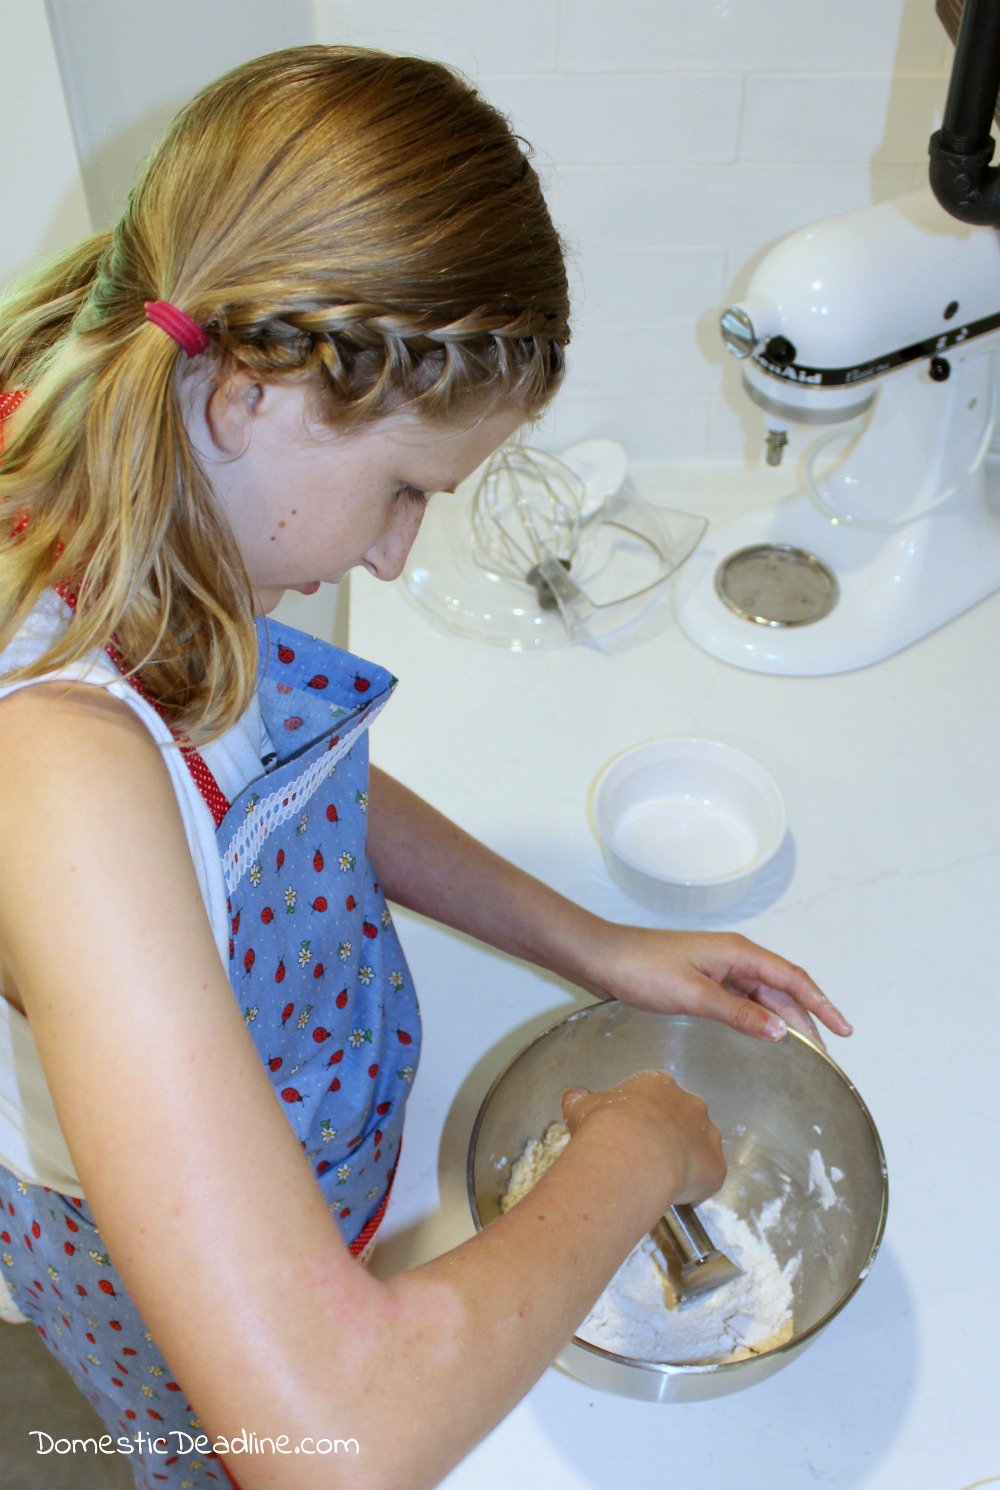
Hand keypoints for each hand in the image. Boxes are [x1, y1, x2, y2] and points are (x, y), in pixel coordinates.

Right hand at [561, 1070, 725, 1209]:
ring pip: (699, 1147)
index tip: (629, 1134)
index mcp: (658, 1084)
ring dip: (685, 1161)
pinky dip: (694, 1189)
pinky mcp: (716, 1167)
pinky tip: (672, 1198)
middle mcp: (690, 1104)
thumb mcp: (581, 1106)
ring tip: (658, 1180)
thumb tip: (572, 1096)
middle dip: (668, 1136)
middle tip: (644, 1157)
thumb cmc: (605, 1125)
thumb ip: (580, 1099)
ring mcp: (708, 1136)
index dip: (642, 1117)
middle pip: (683, 1119)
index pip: (655, 1097)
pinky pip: (707, 1178)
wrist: (632, 1156)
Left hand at [580, 925, 850, 1048]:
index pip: (792, 979)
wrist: (602, 959)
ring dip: (784, 1023)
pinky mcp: (705, 982)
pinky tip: (766, 1038)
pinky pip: (744, 1001)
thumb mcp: (692, 995)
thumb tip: (781, 1032)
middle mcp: (734, 958)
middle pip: (783, 990)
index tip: (844, 1029)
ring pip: (764, 997)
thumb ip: (739, 1013)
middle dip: (808, 1021)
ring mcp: (719, 970)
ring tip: (804, 1054)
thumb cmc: (641, 968)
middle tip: (825, 1057)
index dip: (822, 1004)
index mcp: (737, 953)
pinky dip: (760, 1020)